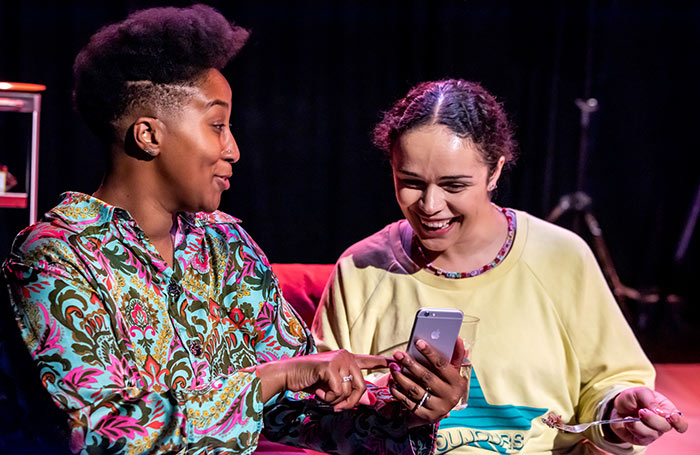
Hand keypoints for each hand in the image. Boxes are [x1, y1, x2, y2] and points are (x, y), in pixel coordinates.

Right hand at [259, 350, 389, 410]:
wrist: (288, 374)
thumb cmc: (309, 380)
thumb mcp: (331, 386)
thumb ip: (347, 389)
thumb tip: (366, 401)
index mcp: (346, 359)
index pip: (368, 360)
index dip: (382, 362)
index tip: (394, 362)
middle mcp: (346, 356)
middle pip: (361, 386)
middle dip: (350, 402)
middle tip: (336, 407)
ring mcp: (339, 359)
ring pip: (349, 391)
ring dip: (335, 400)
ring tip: (322, 394)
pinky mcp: (330, 366)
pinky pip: (338, 392)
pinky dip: (328, 397)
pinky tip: (318, 390)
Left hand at [388, 337, 466, 423]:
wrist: (442, 409)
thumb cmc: (446, 384)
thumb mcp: (454, 372)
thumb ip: (455, 356)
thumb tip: (458, 339)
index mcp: (458, 384)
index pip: (442, 365)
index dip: (430, 353)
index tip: (418, 342)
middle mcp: (449, 397)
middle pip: (426, 377)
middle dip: (410, 364)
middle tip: (398, 354)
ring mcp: (437, 408)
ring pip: (415, 390)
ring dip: (401, 377)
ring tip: (393, 367)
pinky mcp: (425, 416)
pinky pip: (408, 403)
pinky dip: (398, 392)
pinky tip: (392, 383)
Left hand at [607, 387, 686, 444]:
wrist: (617, 407)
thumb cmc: (633, 399)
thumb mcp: (640, 392)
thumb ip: (650, 399)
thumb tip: (657, 412)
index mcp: (667, 411)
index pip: (681, 423)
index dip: (679, 422)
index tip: (670, 416)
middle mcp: (662, 424)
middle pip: (665, 427)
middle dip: (653, 419)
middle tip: (642, 411)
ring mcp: (652, 433)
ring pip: (652, 433)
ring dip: (640, 423)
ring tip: (634, 415)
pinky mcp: (641, 439)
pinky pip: (639, 437)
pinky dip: (632, 427)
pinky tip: (627, 420)